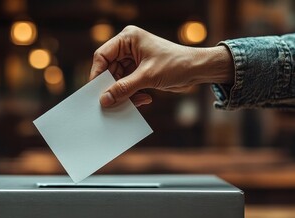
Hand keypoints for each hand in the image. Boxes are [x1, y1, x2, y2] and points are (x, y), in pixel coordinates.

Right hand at [90, 25, 233, 106]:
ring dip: (124, 93)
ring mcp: (133, 60)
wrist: (198, 70)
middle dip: (112, 87)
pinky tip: (144, 100)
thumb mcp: (147, 77)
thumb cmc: (176, 64)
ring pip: (117, 80)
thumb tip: (104, 100)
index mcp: (128, 38)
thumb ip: (123, 88)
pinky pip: (127, 85)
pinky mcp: (139, 71)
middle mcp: (128, 47)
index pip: (102, 55)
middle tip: (111, 102)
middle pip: (108, 70)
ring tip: (134, 102)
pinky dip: (132, 94)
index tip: (96, 91)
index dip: (97, 74)